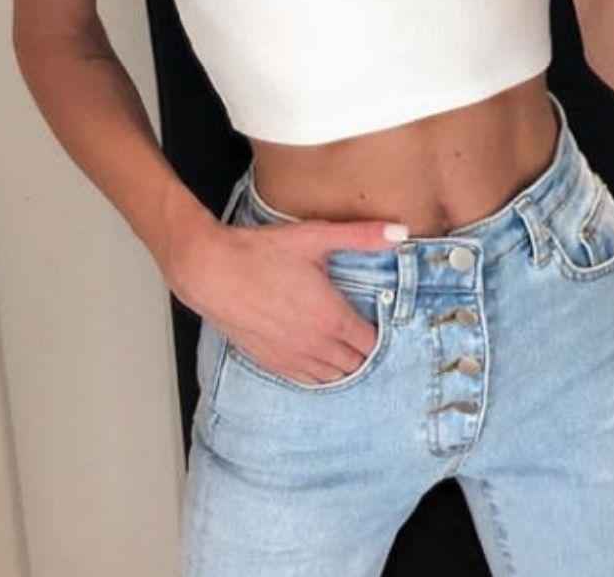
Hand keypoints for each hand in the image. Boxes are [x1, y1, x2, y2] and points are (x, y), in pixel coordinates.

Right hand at [173, 213, 404, 386]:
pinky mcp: (270, 362)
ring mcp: (292, 357)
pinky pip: (306, 381)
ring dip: (345, 366)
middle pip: (356, 365)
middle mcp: (315, 344)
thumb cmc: (262, 252)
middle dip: (367, 353)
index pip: (372, 344)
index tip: (385, 323)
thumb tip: (401, 232)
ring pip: (332, 377)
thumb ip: (362, 236)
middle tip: (369, 335)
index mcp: (332, 318)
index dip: (383, 336)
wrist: (212, 272)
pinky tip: (321, 361)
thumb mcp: (316, 237)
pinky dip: (320, 375)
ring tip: (349, 348)